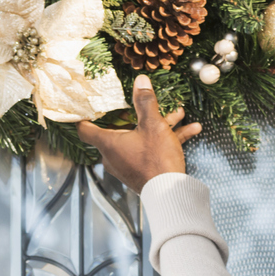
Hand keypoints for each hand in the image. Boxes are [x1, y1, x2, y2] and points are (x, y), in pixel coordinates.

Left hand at [77, 76, 201, 193]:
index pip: (84, 129)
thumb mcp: (153, 125)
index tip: (87, 105)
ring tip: (177, 113)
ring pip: (141, 138)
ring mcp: (127, 164)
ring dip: (159, 125)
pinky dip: (167, 140)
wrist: (171, 193)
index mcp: (108, 143)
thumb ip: (145, 102)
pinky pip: (151, 150)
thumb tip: (140, 82)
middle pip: (118, 130)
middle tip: (143, 103)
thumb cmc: (156, 160)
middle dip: (136, 114)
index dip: (84, 116)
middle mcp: (113, 155)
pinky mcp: (142, 171)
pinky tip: (191, 130)